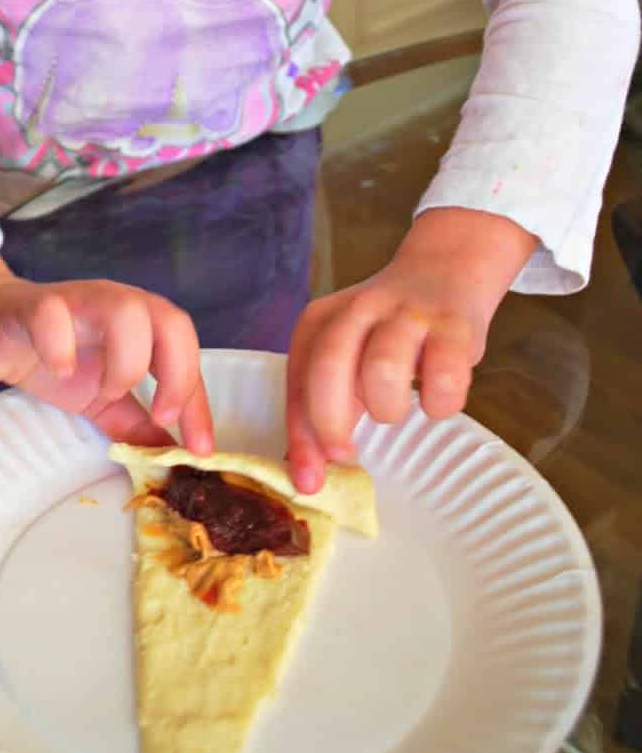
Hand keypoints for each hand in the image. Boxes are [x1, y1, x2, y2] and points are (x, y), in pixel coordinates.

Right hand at [0, 276, 213, 452]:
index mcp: (140, 323)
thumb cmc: (53, 356)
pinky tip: (58, 371)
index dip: (198, 401)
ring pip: (124, 309)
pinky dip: (61, 347)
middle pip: (170, 319)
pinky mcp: (32, 307)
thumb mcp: (102, 399)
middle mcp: (116, 303)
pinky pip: (53, 316)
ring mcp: (76, 302)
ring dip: (125, 362)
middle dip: (175, 374)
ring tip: (105, 393)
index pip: (186, 352)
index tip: (199, 448)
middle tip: (159, 416)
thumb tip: (174, 456)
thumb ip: (137, 424)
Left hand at [285, 208, 536, 493]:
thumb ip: (325, 404)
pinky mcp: (454, 326)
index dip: (301, 434)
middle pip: (329, 366)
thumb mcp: (347, 356)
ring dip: (388, 407)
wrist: (445, 271)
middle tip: (345, 454)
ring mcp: (407, 314)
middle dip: (331, 421)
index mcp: (322, 320)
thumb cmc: (387, 331)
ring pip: (382, 371)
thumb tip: (308, 476)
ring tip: (396, 407)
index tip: (308, 481)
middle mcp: (358, 310)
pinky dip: (439, 404)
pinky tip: (437, 400)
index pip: (298, 379)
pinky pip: (443, 379)